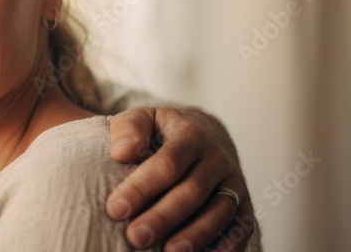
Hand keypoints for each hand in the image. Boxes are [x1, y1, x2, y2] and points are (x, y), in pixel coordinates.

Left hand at [106, 107, 255, 250]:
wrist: (204, 133)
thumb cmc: (161, 132)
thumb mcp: (142, 118)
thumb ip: (128, 129)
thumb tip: (122, 153)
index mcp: (190, 135)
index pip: (167, 164)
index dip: (141, 188)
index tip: (115, 209)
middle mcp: (216, 158)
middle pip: (191, 192)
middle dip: (162, 218)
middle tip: (135, 238)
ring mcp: (233, 182)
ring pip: (219, 211)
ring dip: (195, 235)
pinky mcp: (244, 203)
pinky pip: (243, 225)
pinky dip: (230, 243)